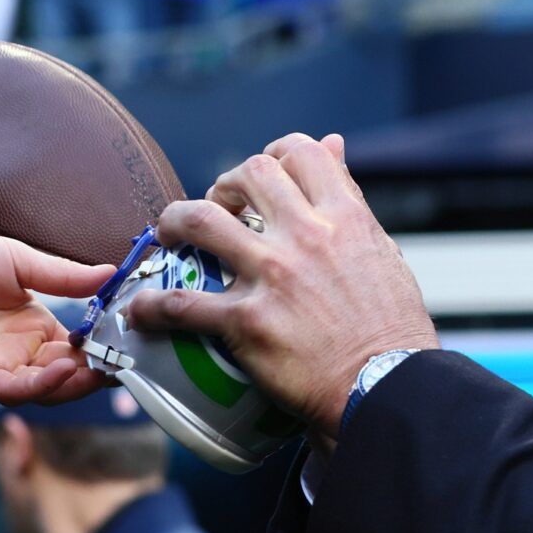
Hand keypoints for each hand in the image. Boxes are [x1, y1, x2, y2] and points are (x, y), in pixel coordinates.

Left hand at [0, 169, 112, 404]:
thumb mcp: (22, 262)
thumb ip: (66, 276)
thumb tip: (112, 273)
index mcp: (35, 327)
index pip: (80, 350)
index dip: (105, 350)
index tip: (132, 343)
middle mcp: (18, 352)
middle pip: (67, 377)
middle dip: (97, 374)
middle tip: (124, 364)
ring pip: (43, 390)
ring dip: (74, 384)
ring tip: (100, 369)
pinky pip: (10, 389)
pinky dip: (39, 384)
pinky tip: (63, 366)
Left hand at [129, 134, 437, 437]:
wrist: (387, 387)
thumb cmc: (392, 327)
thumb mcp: (382, 250)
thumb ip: (351, 200)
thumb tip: (333, 146)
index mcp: (345, 217)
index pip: (301, 152)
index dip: (274, 153)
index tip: (263, 176)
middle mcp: (307, 237)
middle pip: (249, 174)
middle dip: (225, 184)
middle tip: (220, 207)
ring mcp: (273, 277)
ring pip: (201, 221)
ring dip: (175, 221)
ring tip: (169, 234)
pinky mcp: (247, 322)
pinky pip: (181, 304)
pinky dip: (151, 307)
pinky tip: (140, 311)